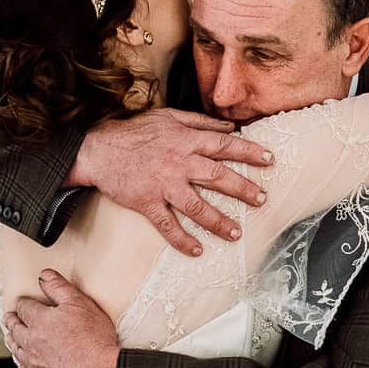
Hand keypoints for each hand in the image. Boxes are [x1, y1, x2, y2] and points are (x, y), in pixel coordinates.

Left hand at [5, 270, 119, 367]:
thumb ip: (59, 287)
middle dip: (12, 320)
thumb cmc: (94, 339)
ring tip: (11, 336)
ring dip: (13, 341)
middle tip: (10, 316)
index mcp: (39, 321)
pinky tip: (24, 361)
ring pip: (16, 350)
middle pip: (14, 328)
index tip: (23, 302)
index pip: (24, 307)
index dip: (23, 302)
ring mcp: (34, 363)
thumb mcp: (81, 303)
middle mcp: (31, 342)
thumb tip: (44, 275)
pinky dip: (22, 363)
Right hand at [71, 109, 274, 254]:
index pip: (224, 145)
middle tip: (262, 199)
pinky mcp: (147, 203)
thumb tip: (230, 126)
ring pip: (196, 206)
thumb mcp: (168, 116)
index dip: (249, 151)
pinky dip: (182, 240)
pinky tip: (196, 251)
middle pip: (217, 177)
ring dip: (218, 221)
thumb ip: (200, 121)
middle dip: (242, 189)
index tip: (270, 160)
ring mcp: (163, 185)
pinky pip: (167, 225)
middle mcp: (179, 163)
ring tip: (236, 233)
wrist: (98, 150)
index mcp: (186, 140)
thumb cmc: (135, 132)